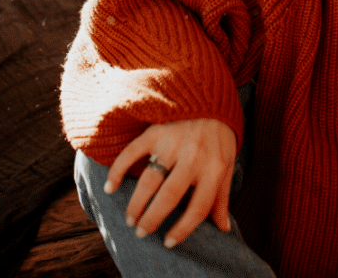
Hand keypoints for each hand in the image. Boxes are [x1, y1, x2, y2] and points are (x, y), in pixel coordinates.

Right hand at [104, 118, 236, 247]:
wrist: (209, 96)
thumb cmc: (219, 136)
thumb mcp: (227, 163)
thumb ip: (222, 196)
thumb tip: (224, 228)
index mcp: (214, 167)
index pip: (198, 208)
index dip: (183, 229)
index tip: (168, 242)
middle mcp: (193, 156)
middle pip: (169, 197)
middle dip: (152, 220)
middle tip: (141, 232)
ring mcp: (173, 143)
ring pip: (149, 181)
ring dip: (136, 204)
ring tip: (130, 219)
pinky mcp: (156, 131)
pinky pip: (132, 153)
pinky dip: (117, 170)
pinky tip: (109, 187)